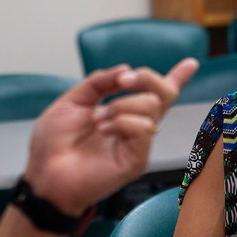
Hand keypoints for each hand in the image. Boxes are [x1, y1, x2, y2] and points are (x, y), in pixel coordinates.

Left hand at [24, 59, 198, 212]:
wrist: (45, 172)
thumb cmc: (54, 144)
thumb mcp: (72, 102)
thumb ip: (98, 83)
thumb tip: (125, 70)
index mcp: (122, 112)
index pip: (155, 94)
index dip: (176, 78)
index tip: (191, 64)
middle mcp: (135, 126)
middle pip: (163, 94)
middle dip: (147, 78)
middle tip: (123, 81)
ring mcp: (138, 143)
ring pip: (151, 106)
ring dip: (121, 105)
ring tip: (98, 121)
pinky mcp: (138, 158)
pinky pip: (143, 127)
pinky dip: (121, 122)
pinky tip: (104, 131)